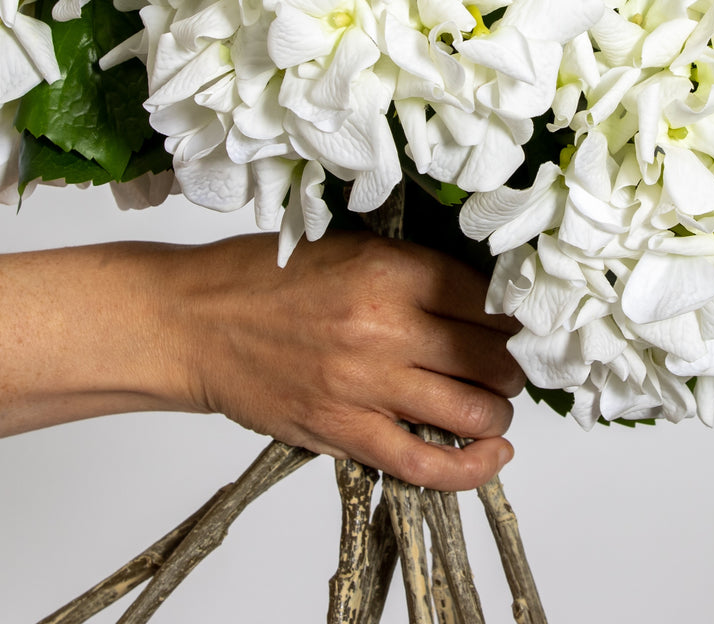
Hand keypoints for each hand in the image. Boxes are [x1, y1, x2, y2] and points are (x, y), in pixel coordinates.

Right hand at [153, 231, 524, 490]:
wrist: (194, 321)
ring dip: (496, 411)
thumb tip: (479, 294)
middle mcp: (385, 327)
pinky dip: (470, 468)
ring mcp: (365, 384)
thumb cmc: (264, 279)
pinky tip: (491, 455)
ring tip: (492, 403)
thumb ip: (411, 269)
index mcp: (389, 271)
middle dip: (511, 363)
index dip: (513, 313)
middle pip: (491, 356)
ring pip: (472, 411)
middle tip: (507, 362)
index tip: (518, 320)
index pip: (487, 298)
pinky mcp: (343, 430)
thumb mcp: (349, 246)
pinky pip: (425, 463)